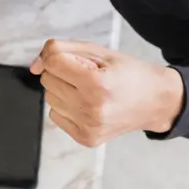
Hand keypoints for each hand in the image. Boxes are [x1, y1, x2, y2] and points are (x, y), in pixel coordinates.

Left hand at [30, 39, 184, 147]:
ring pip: (49, 98)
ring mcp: (89, 127)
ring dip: (64, 90)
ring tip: (89, 90)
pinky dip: (67, 107)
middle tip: (88, 76)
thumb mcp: (98, 51)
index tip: (80, 60)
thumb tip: (33, 66)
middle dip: (62, 73)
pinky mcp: (86, 139)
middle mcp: (91, 109)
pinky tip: (88, 105)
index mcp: (96, 84)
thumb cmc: (127, 73)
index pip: (52, 63)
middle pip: (47, 80)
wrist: (155, 102)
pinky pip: (55, 115)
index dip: (62, 57)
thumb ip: (60, 50)